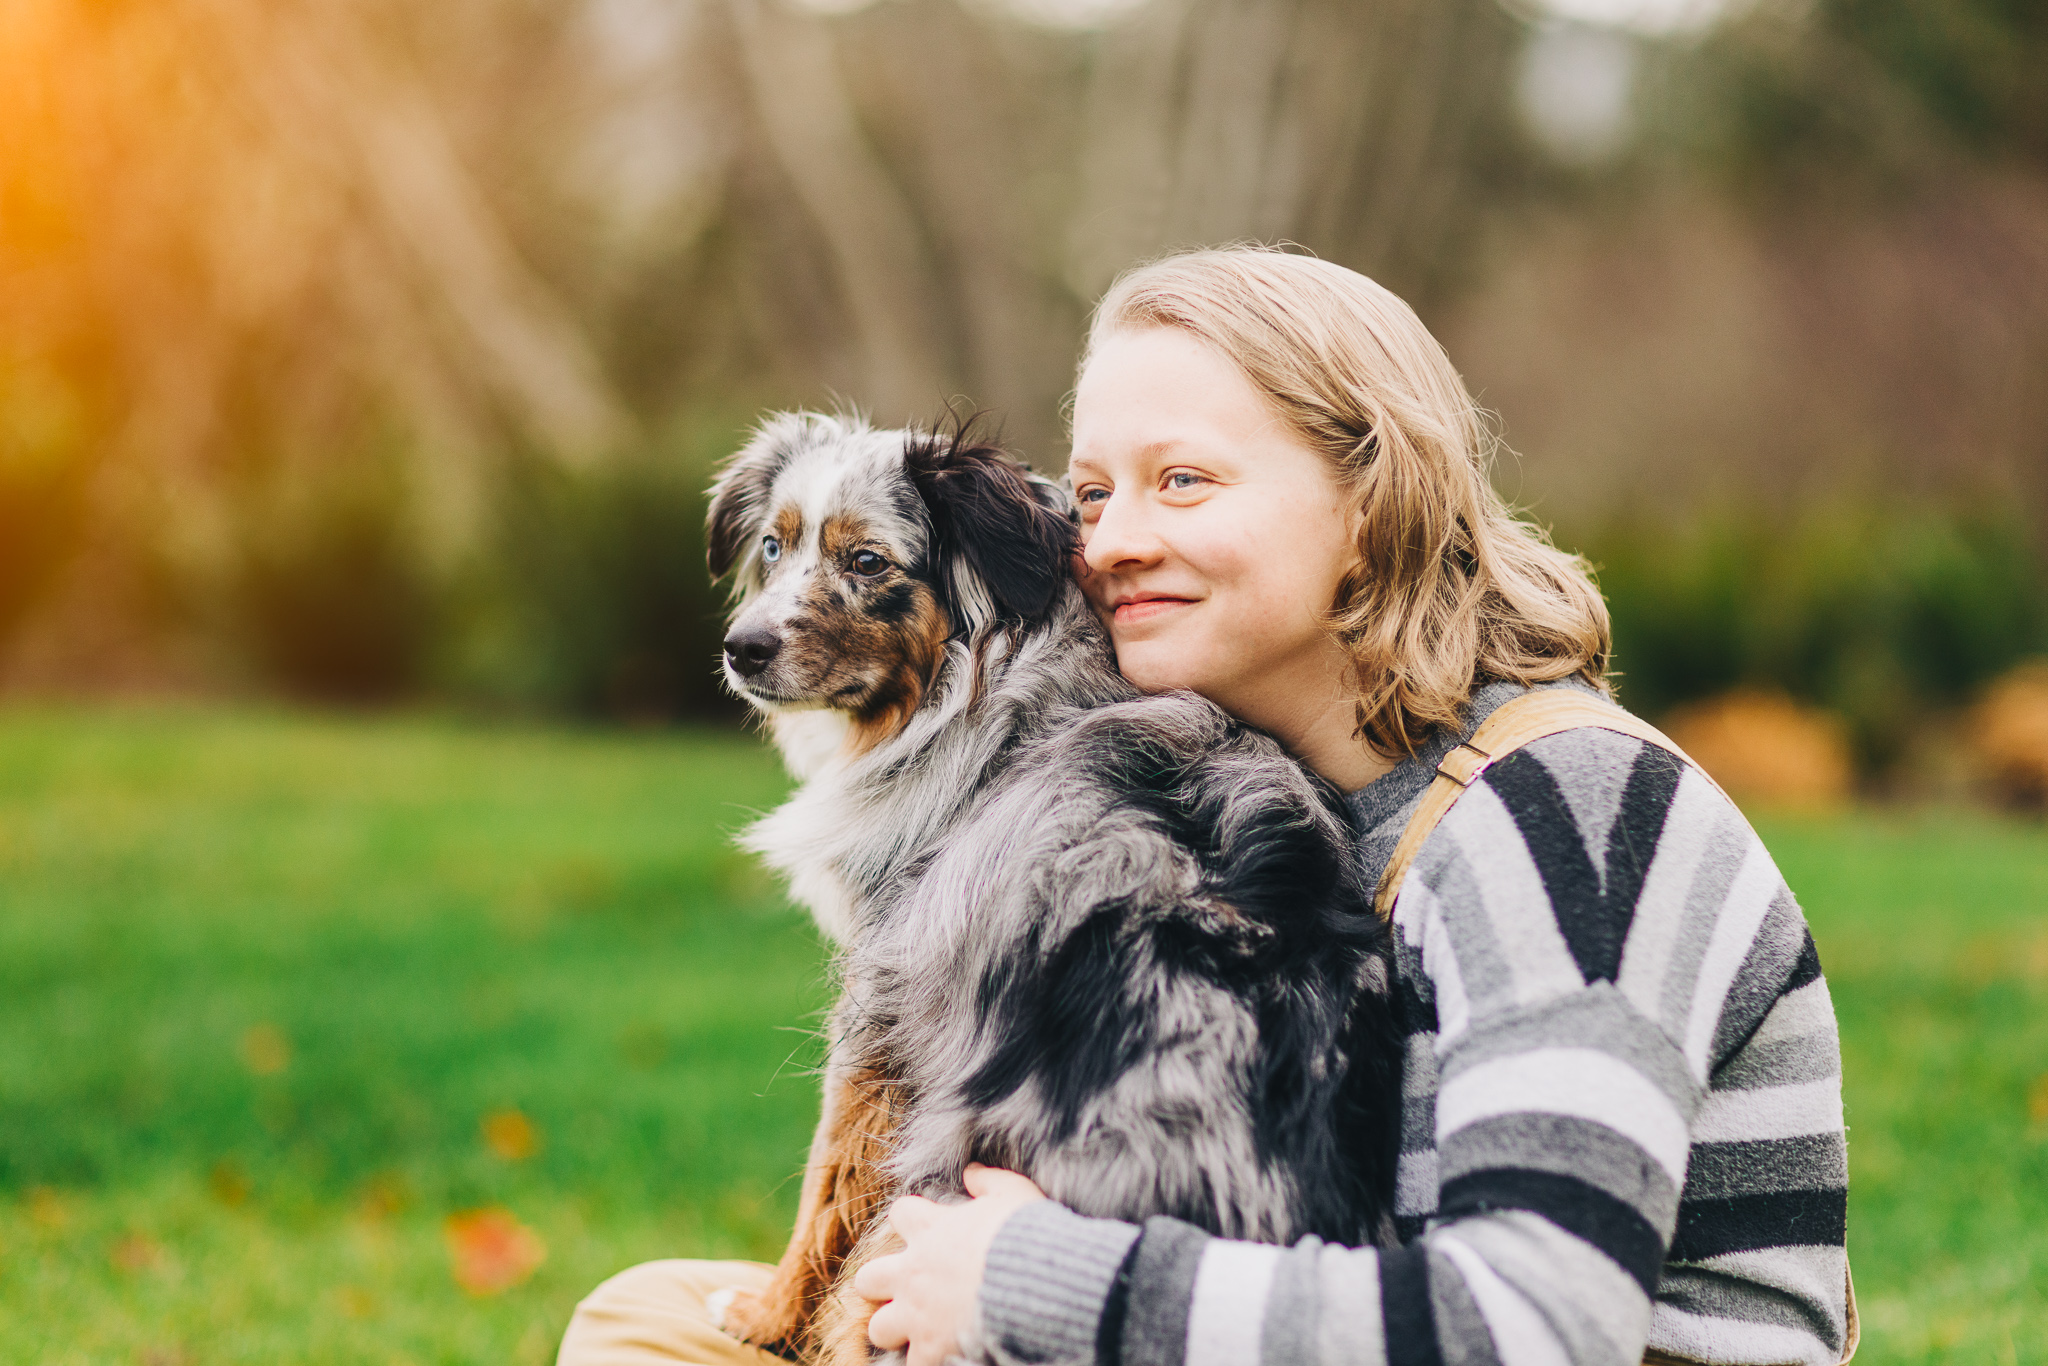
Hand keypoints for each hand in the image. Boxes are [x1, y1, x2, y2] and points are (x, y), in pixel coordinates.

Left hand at [854, 1164, 1046, 1365]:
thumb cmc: (1025, 1235)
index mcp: (930, 1229)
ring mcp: (917, 1313)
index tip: (927, 1226)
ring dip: (894, 1329)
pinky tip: (940, 1356)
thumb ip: (989, 1181)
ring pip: (878, 1328)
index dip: (910, 1218)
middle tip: (907, 1288)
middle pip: (868, 1278)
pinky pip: (913, 1364)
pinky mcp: (930, 1346)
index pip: (899, 1213)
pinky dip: (925, 1361)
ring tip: (915, 1330)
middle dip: (881, 1283)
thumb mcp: (1014, 1192)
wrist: (1035, 1284)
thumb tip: (972, 1171)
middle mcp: (913, 1271)